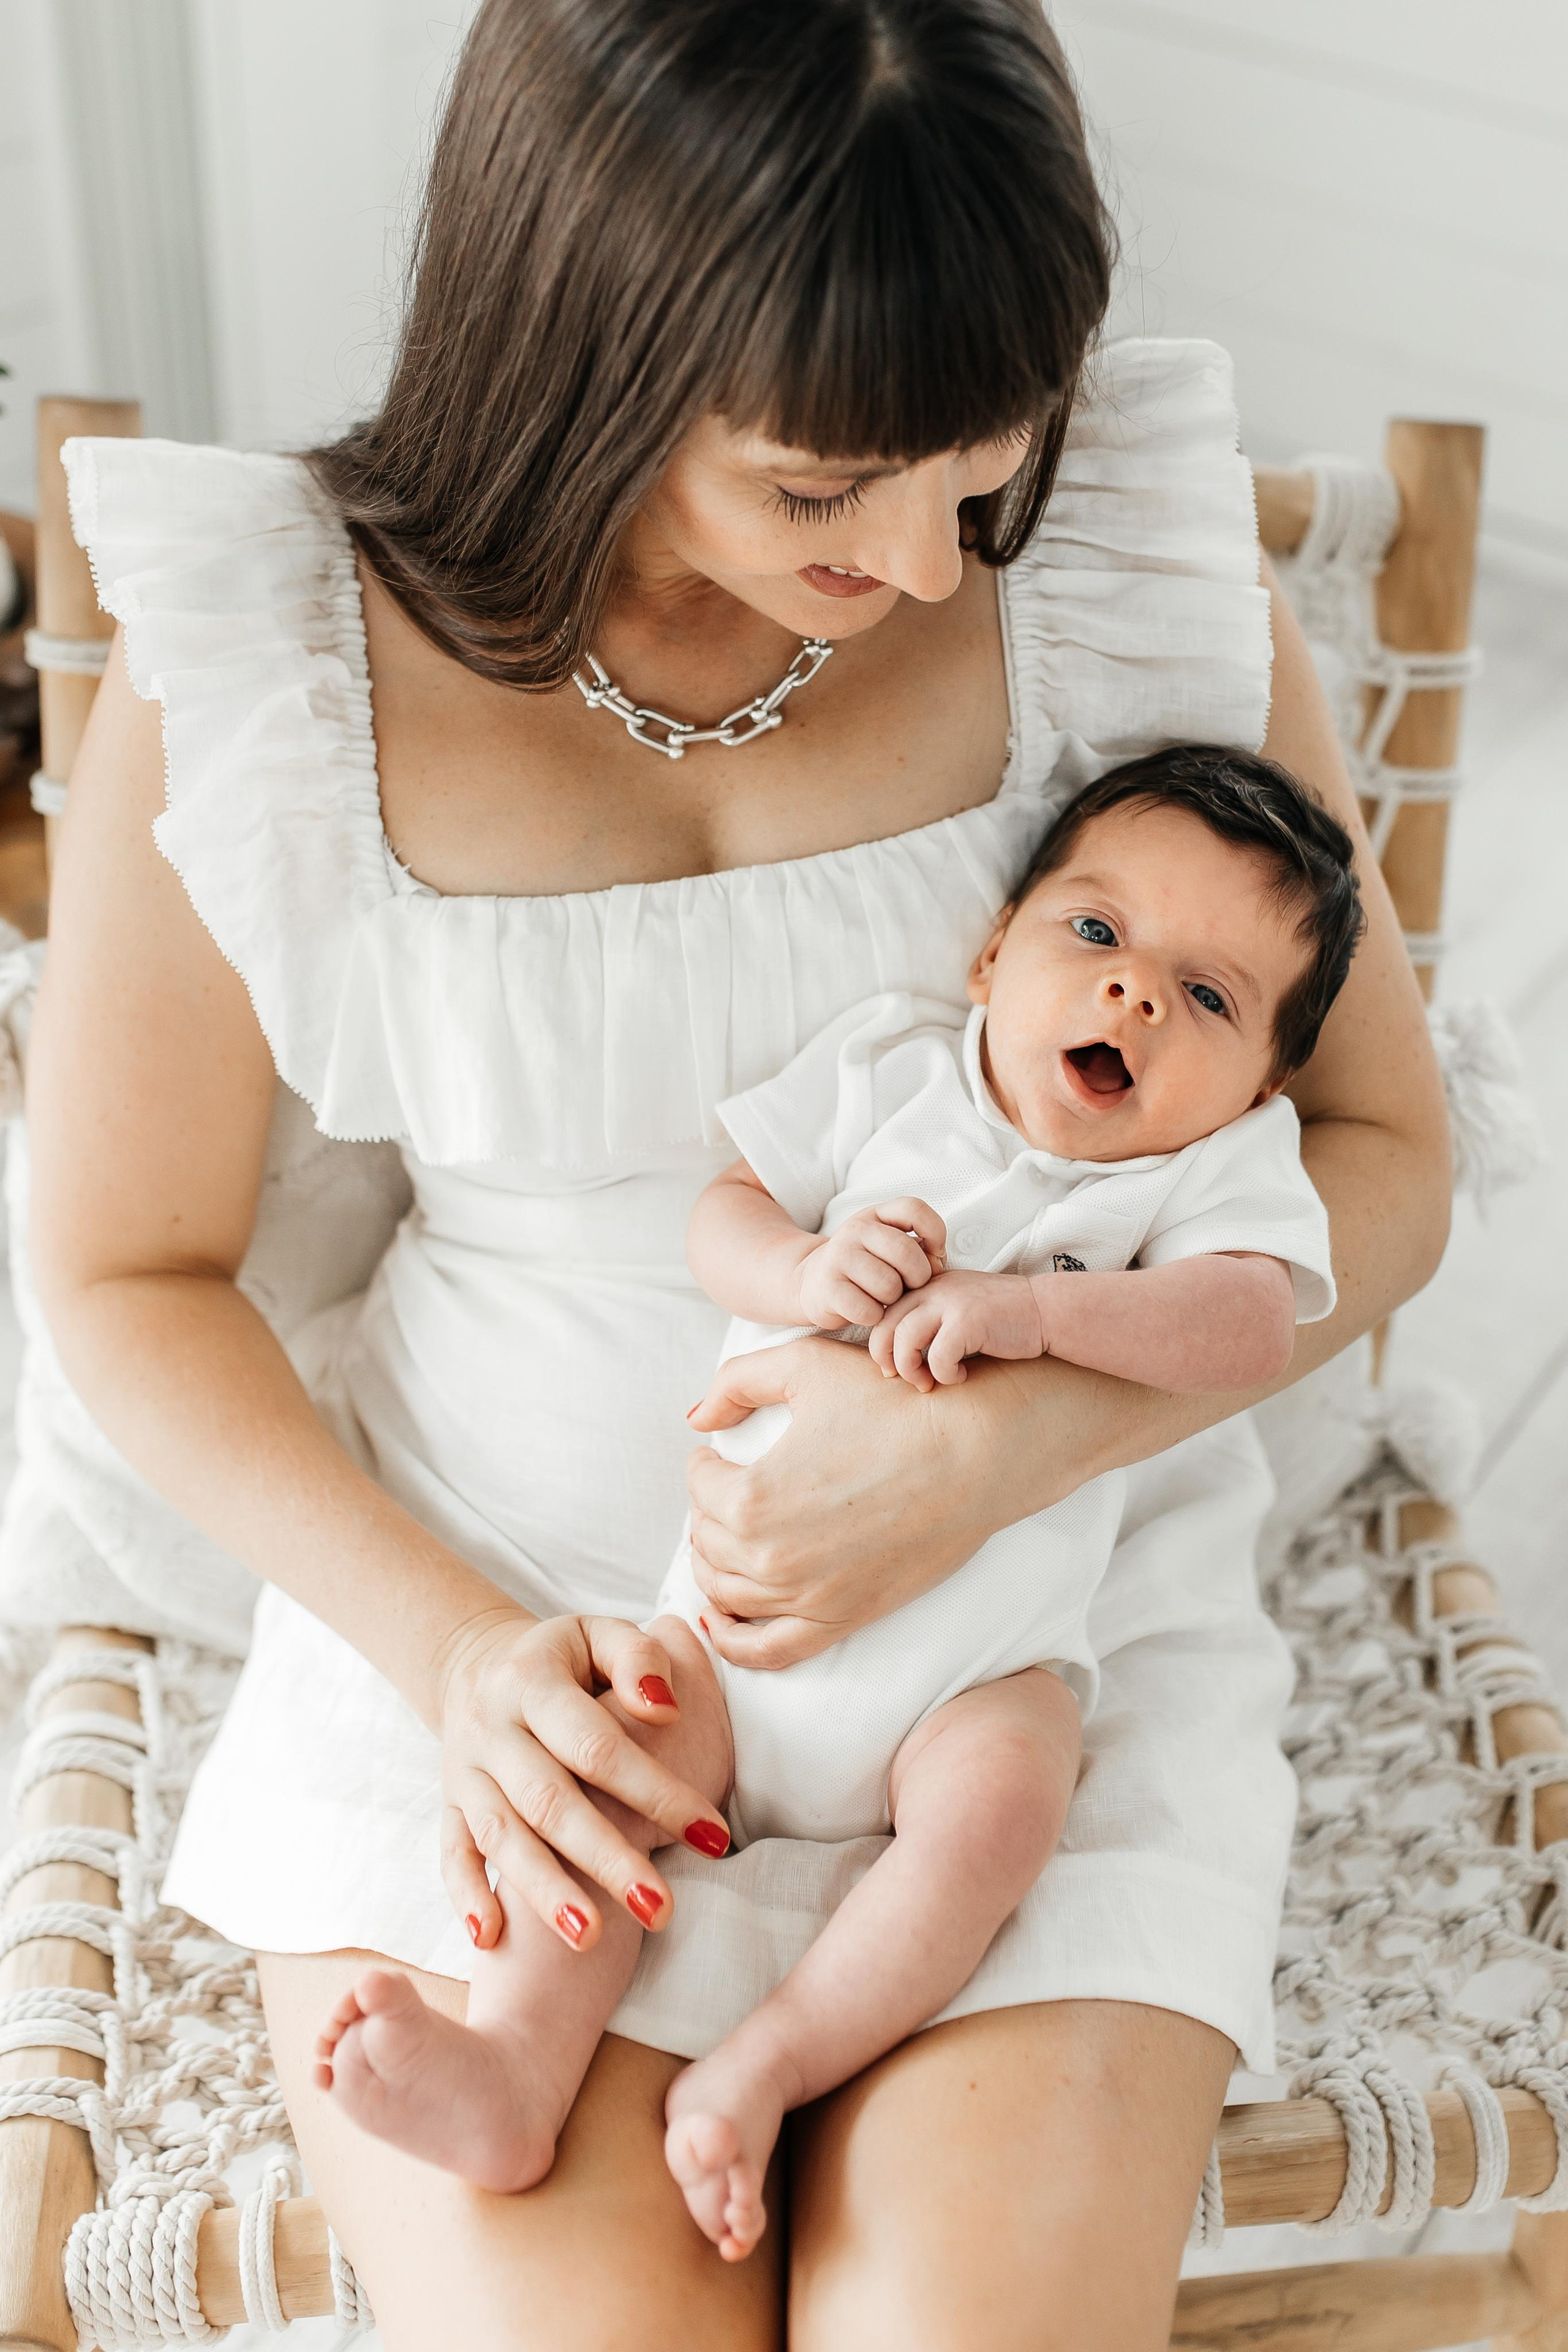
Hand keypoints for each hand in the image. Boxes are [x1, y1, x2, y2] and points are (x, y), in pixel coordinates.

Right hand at [434, 1607, 731, 1953]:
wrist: (478, 1666)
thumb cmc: (566, 1658)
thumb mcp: (601, 1634)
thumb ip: (639, 1659)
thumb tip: (666, 1710)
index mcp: (533, 1681)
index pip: (599, 1745)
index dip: (656, 1791)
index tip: (712, 1838)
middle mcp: (492, 1728)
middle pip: (550, 1801)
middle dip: (607, 1859)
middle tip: (662, 1910)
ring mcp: (465, 1772)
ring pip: (501, 1837)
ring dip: (544, 1891)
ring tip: (591, 1939)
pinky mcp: (448, 1806)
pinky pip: (450, 1855)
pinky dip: (466, 1896)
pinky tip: (492, 1938)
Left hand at [685, 1334, 1074, 1666]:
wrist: (977, 1452)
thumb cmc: (895, 1403)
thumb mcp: (806, 1366)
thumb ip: (736, 1382)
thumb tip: (695, 1418)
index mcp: (751, 1497)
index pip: (698, 1485)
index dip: (705, 1463)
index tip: (717, 1452)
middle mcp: (770, 1558)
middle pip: (706, 1540)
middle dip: (709, 1510)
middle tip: (726, 1488)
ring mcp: (806, 1596)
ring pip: (725, 1592)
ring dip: (716, 1561)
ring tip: (727, 1535)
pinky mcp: (841, 1618)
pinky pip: (767, 1651)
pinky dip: (733, 1641)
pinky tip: (720, 1618)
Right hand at [794, 1197, 945, 1327]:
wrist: (812, 1282)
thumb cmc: (865, 1268)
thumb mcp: (889, 1248)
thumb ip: (918, 1249)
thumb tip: (935, 1265)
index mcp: (876, 1215)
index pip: (914, 1209)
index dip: (935, 1233)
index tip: (934, 1254)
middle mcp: (855, 1229)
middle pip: (907, 1253)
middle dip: (918, 1278)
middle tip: (908, 1286)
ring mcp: (838, 1257)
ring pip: (889, 1286)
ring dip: (893, 1300)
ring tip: (883, 1297)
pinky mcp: (828, 1288)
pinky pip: (869, 1311)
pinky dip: (874, 1316)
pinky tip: (867, 1309)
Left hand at [869, 1269, 1043, 1389]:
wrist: (1046, 1310)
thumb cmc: (1003, 1318)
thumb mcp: (958, 1309)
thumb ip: (928, 1320)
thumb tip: (893, 1356)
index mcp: (928, 1285)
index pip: (883, 1311)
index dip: (880, 1343)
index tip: (893, 1364)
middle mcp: (934, 1288)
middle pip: (884, 1325)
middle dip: (885, 1359)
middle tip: (902, 1377)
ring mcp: (950, 1302)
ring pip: (903, 1340)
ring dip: (910, 1370)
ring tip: (928, 1381)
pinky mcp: (968, 1321)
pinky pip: (937, 1357)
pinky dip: (945, 1375)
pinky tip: (961, 1375)